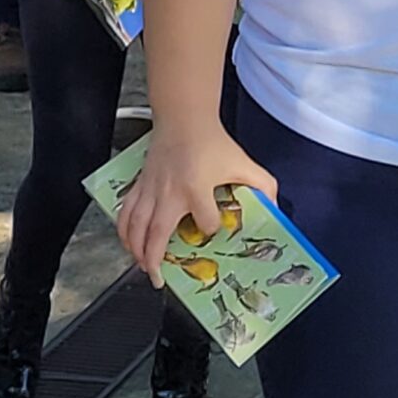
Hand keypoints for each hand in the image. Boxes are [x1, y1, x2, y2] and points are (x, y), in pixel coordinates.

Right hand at [116, 125, 279, 284]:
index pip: (205, 223)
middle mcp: (169, 193)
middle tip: (157, 277)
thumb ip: (263, 187)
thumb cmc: (212, 142)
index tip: (214, 229)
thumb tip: (274, 211)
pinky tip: (127, 242)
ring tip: (142, 265)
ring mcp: (150, 190)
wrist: (183, 119)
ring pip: (135, 226)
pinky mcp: (139, 185)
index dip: (211, 230)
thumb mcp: (244, 163)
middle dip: (155, 259)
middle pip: (157, 233)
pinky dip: (123, 230)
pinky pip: (125, 212)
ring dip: (136, 249)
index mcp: (196, 188)